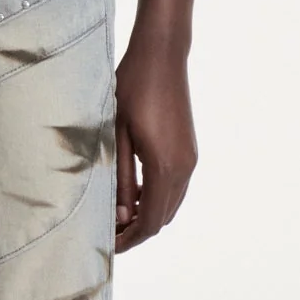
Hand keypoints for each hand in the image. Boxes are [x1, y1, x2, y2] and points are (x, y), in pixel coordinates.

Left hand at [113, 36, 197, 252]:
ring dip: (148, 214)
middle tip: (108, 231)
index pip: (150, 222)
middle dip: (138, 230)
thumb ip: (120, 178)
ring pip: (171, 203)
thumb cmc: (133, 88)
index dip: (130, 239)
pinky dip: (157, 197)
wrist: (162, 55)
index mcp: (165, 168)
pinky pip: (176, 186)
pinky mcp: (189, 149)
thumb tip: (121, 216)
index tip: (108, 244)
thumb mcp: (117, 134)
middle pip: (163, 217)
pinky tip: (134, 190)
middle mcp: (184, 168)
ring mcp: (190, 158)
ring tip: (118, 214)